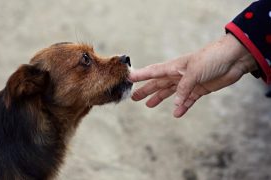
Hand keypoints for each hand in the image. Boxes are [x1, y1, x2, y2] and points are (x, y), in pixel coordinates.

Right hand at [130, 34, 257, 117]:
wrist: (234, 58)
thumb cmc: (212, 58)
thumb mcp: (194, 72)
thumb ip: (183, 88)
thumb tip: (175, 104)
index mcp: (175, 66)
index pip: (153, 71)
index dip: (140, 76)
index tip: (128, 78)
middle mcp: (179, 74)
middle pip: (159, 84)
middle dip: (146, 90)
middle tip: (134, 97)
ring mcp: (189, 82)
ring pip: (171, 92)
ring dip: (160, 98)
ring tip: (149, 105)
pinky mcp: (200, 89)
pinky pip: (188, 100)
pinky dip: (182, 106)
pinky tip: (177, 113)